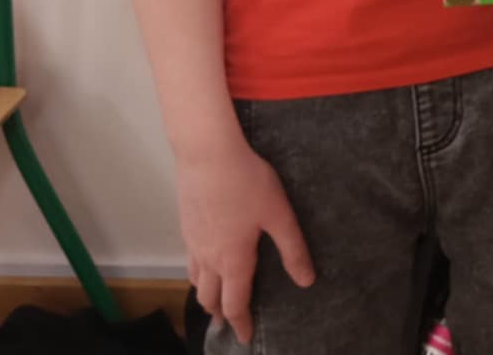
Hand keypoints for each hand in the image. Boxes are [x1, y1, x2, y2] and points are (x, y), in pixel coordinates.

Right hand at [177, 139, 314, 344]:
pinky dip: (196, 273)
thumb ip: (292, 249)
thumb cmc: (247, 182)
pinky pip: (189, 261)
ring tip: (214, 300)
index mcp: (233, 260)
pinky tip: (203, 263)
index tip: (245, 338)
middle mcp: (208, 258)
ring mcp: (193, 242)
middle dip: (220, 313)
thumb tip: (306, 281)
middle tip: (229, 323)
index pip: (235, 303)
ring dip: (205, 296)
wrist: (207, 155)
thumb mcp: (279, 215)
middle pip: (209, 297)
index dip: (241, 323)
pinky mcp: (186, 226)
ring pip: (195, 281)